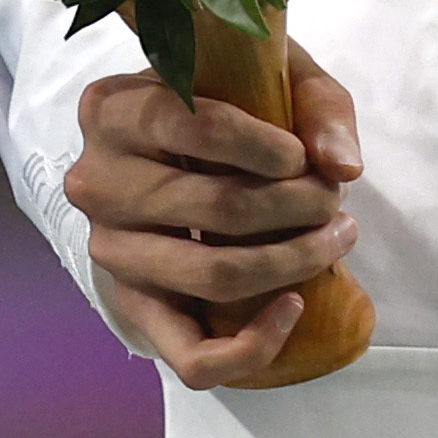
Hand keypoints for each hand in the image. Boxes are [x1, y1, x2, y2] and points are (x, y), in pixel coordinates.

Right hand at [62, 60, 365, 390]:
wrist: (164, 160)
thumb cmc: (220, 109)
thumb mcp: (266, 81)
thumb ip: (317, 108)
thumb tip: (342, 167)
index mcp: (112, 111)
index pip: (195, 128)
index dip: (267, 146)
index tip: (302, 156)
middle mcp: (95, 182)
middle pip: (217, 207)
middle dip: (299, 206)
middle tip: (333, 200)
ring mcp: (110, 250)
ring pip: (214, 276)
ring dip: (294, 262)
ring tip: (335, 239)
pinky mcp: (133, 307)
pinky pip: (191, 356)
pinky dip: (254, 345)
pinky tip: (294, 305)